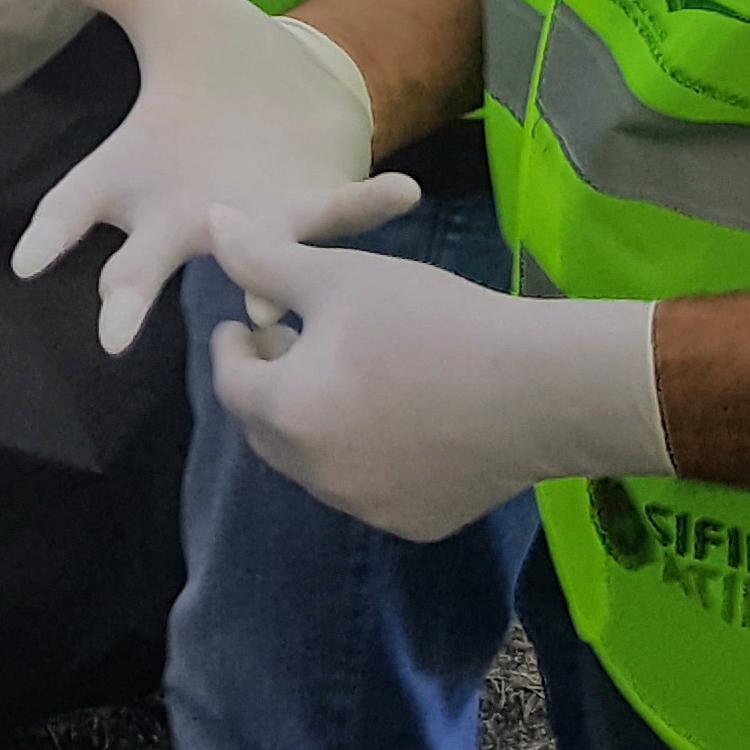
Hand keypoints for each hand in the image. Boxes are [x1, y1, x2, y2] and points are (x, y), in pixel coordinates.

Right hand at [5, 0, 389, 352]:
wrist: (299, 74)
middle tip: (113, 334)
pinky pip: (343, 215)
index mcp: (137, 167)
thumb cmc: (215, 56)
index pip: (79, 205)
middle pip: (144, 263)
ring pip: (245, 265)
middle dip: (131, 294)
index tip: (26, 262)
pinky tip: (404, 189)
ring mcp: (254, 218)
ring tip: (258, 311)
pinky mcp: (315, 207)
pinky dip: (372, 207)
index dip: (52, 234)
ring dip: (254, 281)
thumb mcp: (157, 7)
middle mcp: (188, 209)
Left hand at [207, 208, 670, 541]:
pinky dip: (364, 455)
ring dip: (313, 422)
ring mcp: (367, 508)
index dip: (233, 345)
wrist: (539, 389)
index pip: (231, 381)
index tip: (248, 322)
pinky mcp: (415, 524)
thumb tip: (210, 225)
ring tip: (344, 376)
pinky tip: (397, 418)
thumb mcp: (340, 277)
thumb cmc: (432, 320)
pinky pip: (368, 488)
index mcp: (288, 413)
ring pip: (314, 463)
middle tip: (289, 344)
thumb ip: (264, 261)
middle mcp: (316, 475)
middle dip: (268, 385)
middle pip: (266, 429)